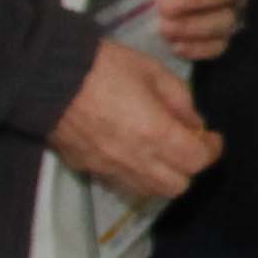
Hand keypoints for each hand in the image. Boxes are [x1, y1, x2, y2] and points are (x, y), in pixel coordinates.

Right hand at [50, 40, 219, 203]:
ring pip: (150, 191)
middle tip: (187, 144)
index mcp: (156, 134)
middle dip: (189, 167)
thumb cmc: (104, 66)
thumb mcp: (152, 71)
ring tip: (162, 152)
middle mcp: (136, 160)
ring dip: (164, 176)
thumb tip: (194, 124)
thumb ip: (180, 100)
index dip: (211, 150)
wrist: (46, 76)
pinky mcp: (89, 168)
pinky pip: (123, 184)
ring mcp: (110, 168)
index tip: (211, 136)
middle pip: (177, 185)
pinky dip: (139, 177)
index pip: (197, 160)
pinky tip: (136, 154)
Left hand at [142, 0, 250, 62]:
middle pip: (230, 10)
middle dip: (195, 20)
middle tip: (163, 21)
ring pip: (227, 29)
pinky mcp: (234, 27)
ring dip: (195, 34)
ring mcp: (245, 8)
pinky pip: (224, 45)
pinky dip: (202, 49)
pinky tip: (179, 48)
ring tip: (166, 34)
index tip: (165, 4)